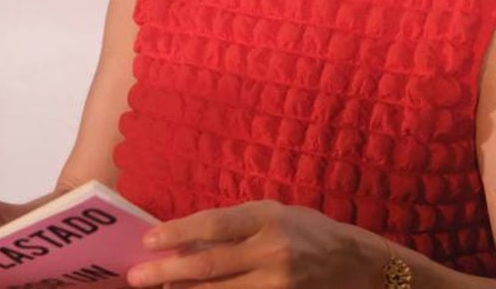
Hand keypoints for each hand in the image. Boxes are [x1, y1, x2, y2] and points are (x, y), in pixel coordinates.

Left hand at [126, 200, 386, 287]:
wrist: (360, 265)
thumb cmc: (311, 231)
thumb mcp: (276, 214)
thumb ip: (237, 225)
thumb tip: (189, 239)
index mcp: (268, 217)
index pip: (213, 226)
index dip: (177, 233)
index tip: (148, 240)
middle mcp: (272, 251)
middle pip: (210, 265)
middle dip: (167, 272)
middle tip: (135, 277)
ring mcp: (278, 283)